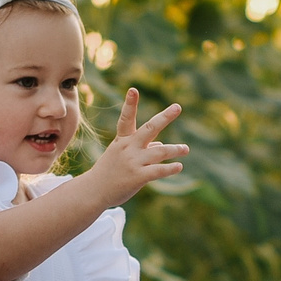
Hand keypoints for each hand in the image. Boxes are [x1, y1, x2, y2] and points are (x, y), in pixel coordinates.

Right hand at [89, 88, 187, 206]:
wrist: (94, 191)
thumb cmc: (109, 171)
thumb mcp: (121, 155)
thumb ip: (143, 149)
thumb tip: (162, 146)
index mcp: (123, 140)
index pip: (126, 118)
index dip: (130, 104)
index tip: (133, 89)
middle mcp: (129, 148)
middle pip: (149, 128)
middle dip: (164, 117)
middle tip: (177, 107)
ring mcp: (133, 162)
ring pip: (160, 152)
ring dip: (175, 149)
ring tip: (186, 149)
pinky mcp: (138, 177)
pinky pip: (159, 171)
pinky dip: (170, 168)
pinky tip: (179, 166)